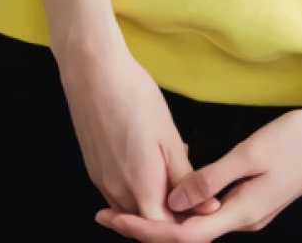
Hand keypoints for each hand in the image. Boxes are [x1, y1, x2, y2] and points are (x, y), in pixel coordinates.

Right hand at [55, 36, 221, 223]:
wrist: (94, 74)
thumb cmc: (135, 97)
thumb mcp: (169, 136)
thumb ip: (185, 177)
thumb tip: (207, 207)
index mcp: (141, 186)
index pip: (163, 229)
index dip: (184, 222)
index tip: (200, 204)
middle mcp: (117, 191)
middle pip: (147, 220)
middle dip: (171, 207)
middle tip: (190, 179)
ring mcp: (102, 182)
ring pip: (132, 207)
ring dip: (154, 195)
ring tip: (171, 162)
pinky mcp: (94, 170)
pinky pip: (118, 192)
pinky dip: (137, 185)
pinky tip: (150, 157)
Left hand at [93, 96, 301, 240]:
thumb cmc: (295, 140)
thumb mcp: (250, 154)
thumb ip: (212, 179)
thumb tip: (174, 204)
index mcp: (241, 213)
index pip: (183, 236)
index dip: (146, 230)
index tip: (115, 220)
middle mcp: (243, 220)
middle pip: (185, 236)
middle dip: (145, 228)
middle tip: (107, 214)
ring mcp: (250, 211)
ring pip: (197, 226)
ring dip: (162, 220)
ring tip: (128, 206)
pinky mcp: (254, 199)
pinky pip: (210, 212)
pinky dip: (184, 209)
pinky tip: (171, 195)